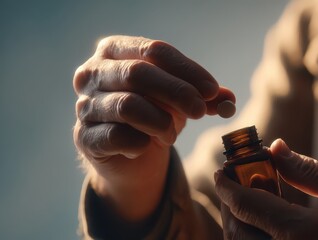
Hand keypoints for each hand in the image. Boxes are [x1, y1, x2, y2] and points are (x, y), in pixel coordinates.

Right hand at [73, 35, 234, 220]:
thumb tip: (230, 101)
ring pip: (127, 105)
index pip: (153, 50)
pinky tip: (146, 146)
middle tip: (200, 111)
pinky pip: (116, 136)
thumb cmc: (154, 114)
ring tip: (172, 134)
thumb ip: (204, 97)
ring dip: (160, 122)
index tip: (212, 90)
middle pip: (137, 73)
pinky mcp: (84, 137)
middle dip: (176, 92)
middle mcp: (93, 72)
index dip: (186, 70)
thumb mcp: (181, 100)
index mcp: (115, 51)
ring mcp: (85, 105)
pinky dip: (139, 143)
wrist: (129, 153)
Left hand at [215, 139, 317, 239]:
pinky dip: (256, 239)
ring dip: (240, 225)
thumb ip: (308, 170)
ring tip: (252, 203)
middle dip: (230, 207)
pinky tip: (269, 224)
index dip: (228, 186)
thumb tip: (276, 147)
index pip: (247, 206)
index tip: (221, 172)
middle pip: (239, 233)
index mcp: (302, 233)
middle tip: (235, 185)